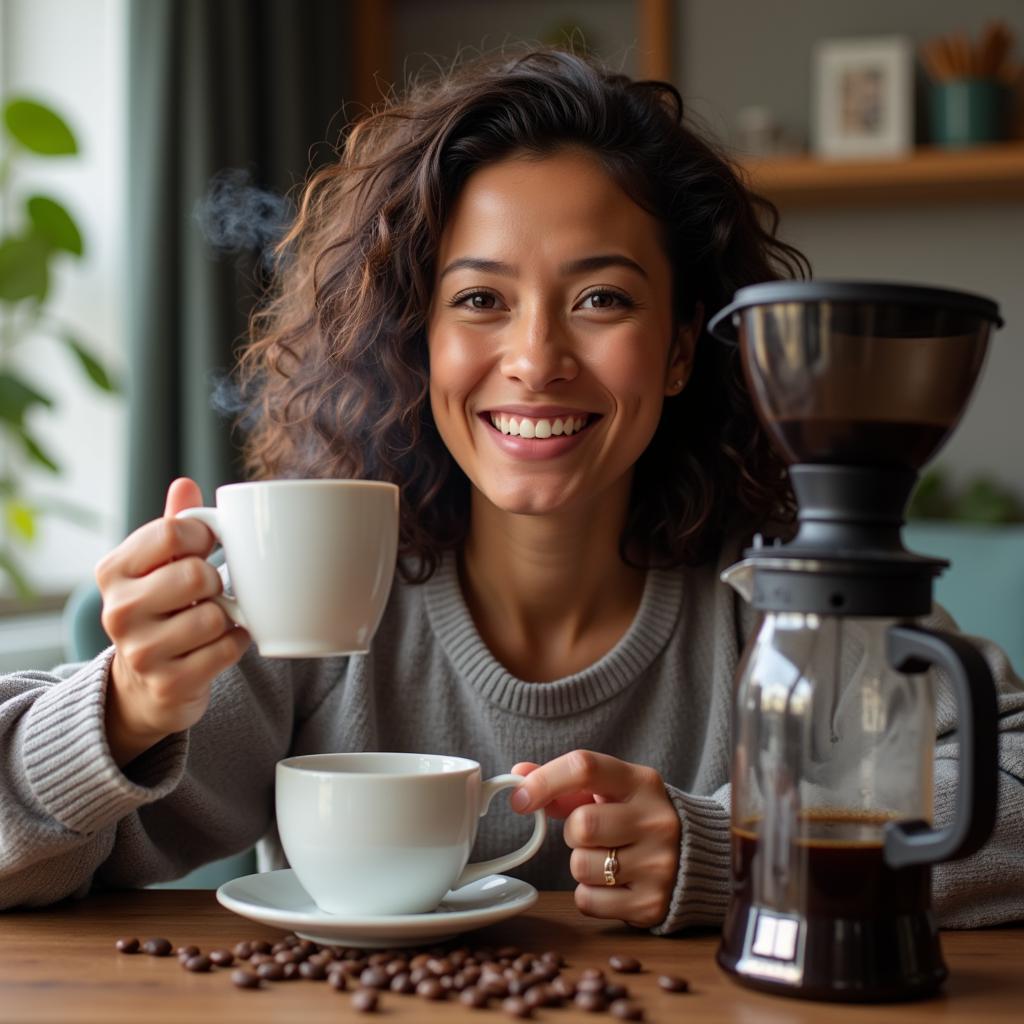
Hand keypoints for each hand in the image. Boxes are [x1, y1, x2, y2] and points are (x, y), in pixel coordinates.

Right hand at [97, 477, 249, 765]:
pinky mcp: (168, 684)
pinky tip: (222, 642)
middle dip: (214, 580)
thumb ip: (174, 525)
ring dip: (227, 617)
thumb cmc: (162, 608)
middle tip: (208, 590)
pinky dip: (235, 643)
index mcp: (113, 571)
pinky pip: (226, 650)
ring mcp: (140, 652)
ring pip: (213, 616)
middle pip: (195, 574)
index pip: (171, 531)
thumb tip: (185, 484)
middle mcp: (118, 611)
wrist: (146, 685)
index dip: (203, 536)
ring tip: (213, 619)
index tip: (205, 548)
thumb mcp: (159, 565)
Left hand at [511, 750, 680, 927]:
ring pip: (580, 866)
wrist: (698, 857)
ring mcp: (659, 864)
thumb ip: (567, 784)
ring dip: (581, 864)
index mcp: (642, 782)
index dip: (544, 780)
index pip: (584, 767)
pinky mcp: (652, 904)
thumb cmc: (638, 816)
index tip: (520, 799)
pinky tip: (614, 883)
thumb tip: (519, 772)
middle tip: (591, 835)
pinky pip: (588, 900)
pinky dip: (590, 894)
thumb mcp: (613, 791)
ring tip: (608, 858)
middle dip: (573, 833)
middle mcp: (656, 820)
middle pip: (581, 824)